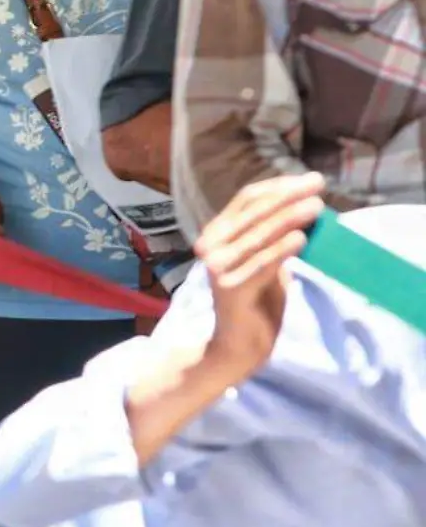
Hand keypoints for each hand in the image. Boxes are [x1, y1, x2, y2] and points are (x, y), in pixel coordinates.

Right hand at [196, 172, 325, 376]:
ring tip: (316, 207)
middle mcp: (209, 246)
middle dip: (288, 197)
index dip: (278, 187)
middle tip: (317, 186)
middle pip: (253, 213)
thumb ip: (274, 236)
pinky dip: (282, 250)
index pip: (246, 199)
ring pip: (258, 236)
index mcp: (216, 234)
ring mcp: (217, 267)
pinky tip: (301, 238)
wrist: (238, 345)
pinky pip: (261, 264)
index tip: (309, 180)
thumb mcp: (265, 260)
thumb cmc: (256, 301)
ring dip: (290, 218)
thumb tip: (307, 207)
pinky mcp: (230, 288)